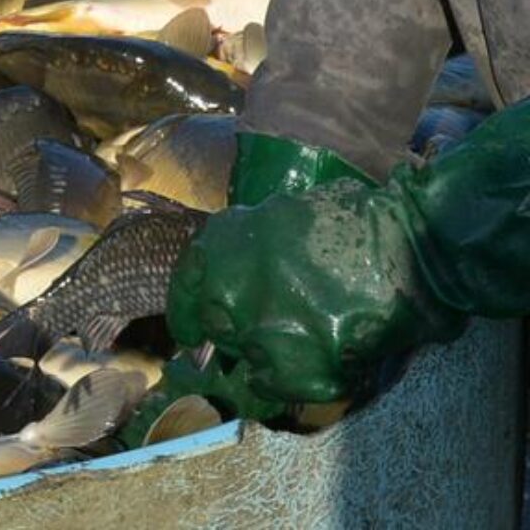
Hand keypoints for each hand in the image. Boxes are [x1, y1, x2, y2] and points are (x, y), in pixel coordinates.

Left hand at [166, 177, 464, 403]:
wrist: (416, 248)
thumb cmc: (359, 220)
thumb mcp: (286, 215)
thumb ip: (253, 246)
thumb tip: (243, 273)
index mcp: (221, 244)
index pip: (185, 288)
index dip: (189, 311)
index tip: (191, 333)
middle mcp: (226, 288)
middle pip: (219, 325)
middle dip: (243, 329)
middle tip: (278, 329)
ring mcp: (256, 331)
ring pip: (249, 357)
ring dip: (273, 354)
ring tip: (312, 340)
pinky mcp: (292, 368)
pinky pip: (276, 386)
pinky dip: (296, 380)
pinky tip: (323, 364)